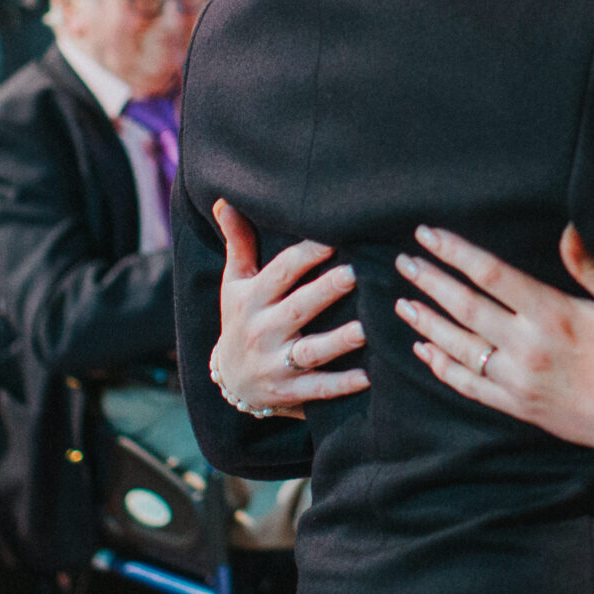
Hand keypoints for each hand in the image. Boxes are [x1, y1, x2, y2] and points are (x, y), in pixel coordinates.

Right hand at [211, 200, 367, 417]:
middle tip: (356, 272)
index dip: (306, 255)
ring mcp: (275, 364)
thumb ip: (238, 243)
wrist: (229, 383)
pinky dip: (341, 385)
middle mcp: (261, 331)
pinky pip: (317, 390)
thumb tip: (224, 200)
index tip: (333, 238)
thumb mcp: (234, 283)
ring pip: (310, 351)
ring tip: (367, 328)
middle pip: (297, 308)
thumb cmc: (240, 319)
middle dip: (325, 291)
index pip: (280, 273)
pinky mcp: (289, 392)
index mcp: (251, 299)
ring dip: (339, 341)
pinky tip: (368, 377)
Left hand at [395, 224, 593, 479]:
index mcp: (553, 313)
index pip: (490, 274)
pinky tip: (424, 351)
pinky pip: (468, 385)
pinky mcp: (516, 406)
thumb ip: (589, 267)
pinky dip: (442, 367)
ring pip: (459, 347)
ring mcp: (518, 380)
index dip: (455, 252)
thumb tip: (568, 227)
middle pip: (464, 307)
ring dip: (427, 323)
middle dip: (430, 281)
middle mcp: (528, 346)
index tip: (428, 234)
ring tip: (403, 302)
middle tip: (403, 262)